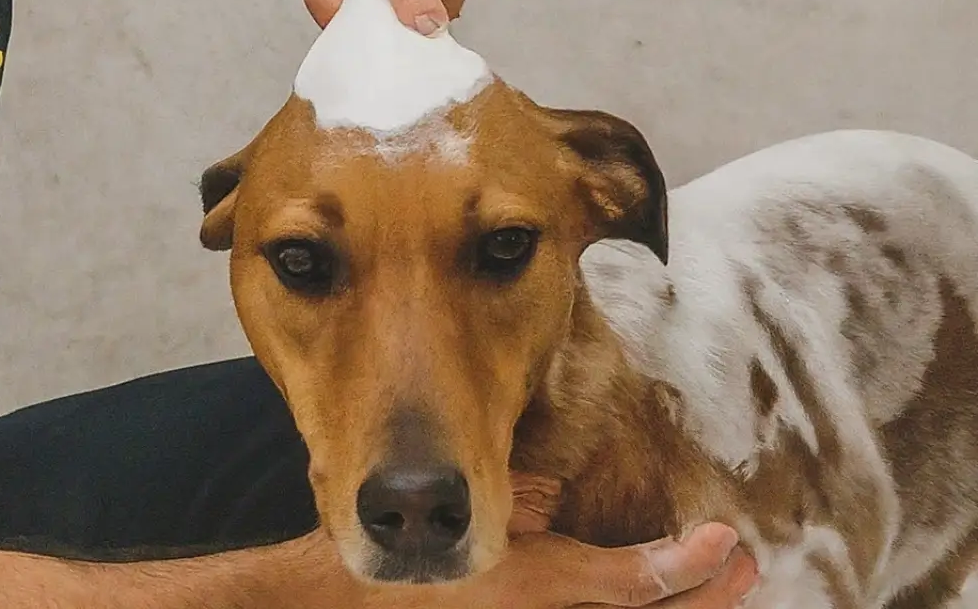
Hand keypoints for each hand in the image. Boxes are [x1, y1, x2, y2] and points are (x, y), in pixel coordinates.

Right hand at [344, 473, 756, 608]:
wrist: (354, 606)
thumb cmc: (407, 558)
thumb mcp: (471, 516)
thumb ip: (521, 505)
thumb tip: (557, 499)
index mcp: (540, 589)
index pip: (635, 584)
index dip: (689, 566)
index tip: (724, 539)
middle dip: (706, 595)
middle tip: (743, 564)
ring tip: (720, 587)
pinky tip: (654, 601)